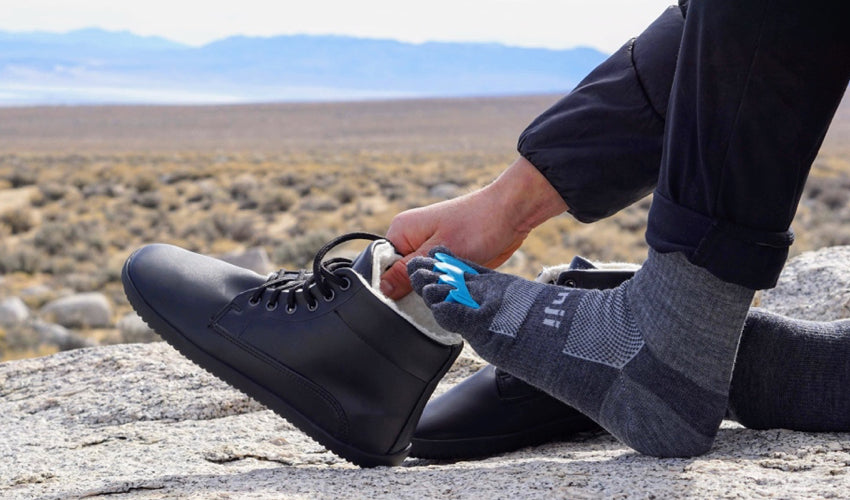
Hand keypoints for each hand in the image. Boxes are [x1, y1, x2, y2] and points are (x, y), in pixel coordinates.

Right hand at [380, 156, 566, 299]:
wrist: (513, 214)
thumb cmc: (479, 223)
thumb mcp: (440, 252)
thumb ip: (409, 272)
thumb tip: (382, 289)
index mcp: (401, 232)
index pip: (382, 268)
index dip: (390, 290)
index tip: (406, 304)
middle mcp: (411, 240)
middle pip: (400, 278)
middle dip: (415, 292)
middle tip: (432, 298)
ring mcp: (429, 250)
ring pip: (421, 282)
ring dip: (433, 290)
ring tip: (448, 291)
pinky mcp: (446, 259)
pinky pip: (438, 280)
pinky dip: (445, 288)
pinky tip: (455, 291)